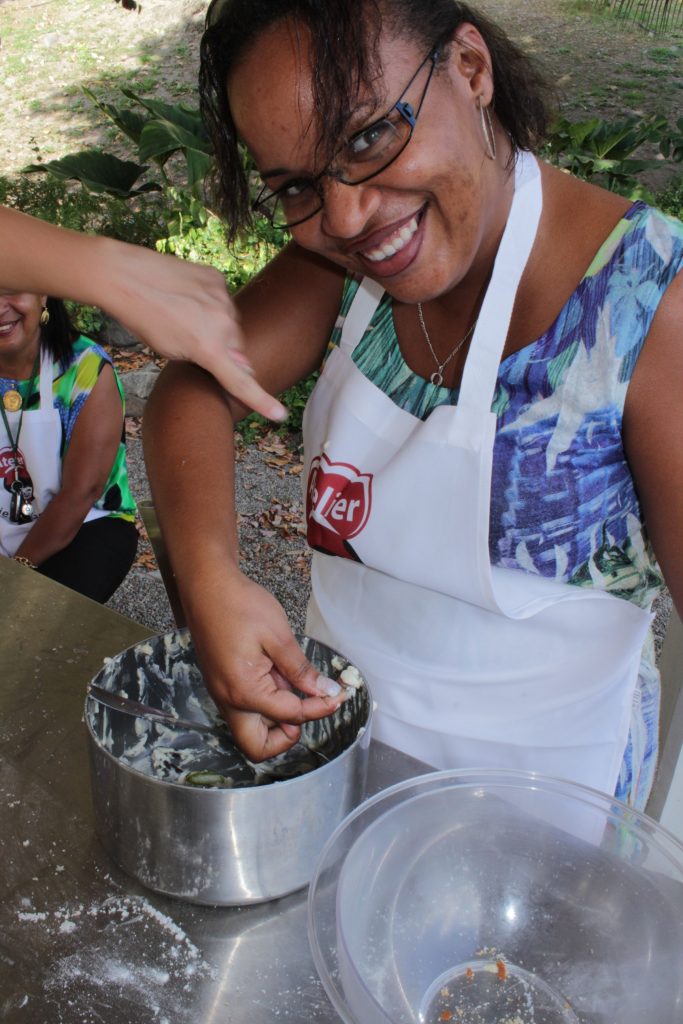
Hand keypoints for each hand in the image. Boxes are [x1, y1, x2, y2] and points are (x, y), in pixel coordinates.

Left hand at [103, 240, 287, 421]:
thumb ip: (204, 359)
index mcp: (208, 349)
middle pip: (237, 349)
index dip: (262, 401)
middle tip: (195, 344)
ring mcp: (222, 298)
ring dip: (217, 326)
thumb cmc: (142, 318)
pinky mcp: (218, 279)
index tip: (280, 415)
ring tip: (185, 316)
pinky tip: (188, 298)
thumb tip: (231, 360)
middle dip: (224, 352)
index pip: (241, 382)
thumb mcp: (170, 351)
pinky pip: (223, 300)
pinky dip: (211, 303)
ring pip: (231, 324)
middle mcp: (222, 324)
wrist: (124, 274)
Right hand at [187, 571, 342, 760]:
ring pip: (251, 729)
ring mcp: (222, 694)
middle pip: (258, 747)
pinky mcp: (222, 684)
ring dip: (277, 716)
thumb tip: (324, 692)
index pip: (290, 716)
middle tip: (309, 707)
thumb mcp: (278, 635)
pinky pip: (245, 708)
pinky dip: (266, 701)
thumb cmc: (239, 605)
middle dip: (287, 737)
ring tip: (291, 680)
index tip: (338, 697)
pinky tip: (277, 673)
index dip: (319, 708)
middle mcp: (228, 700)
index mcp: (244, 691)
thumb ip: (301, 670)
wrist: (207, 586)